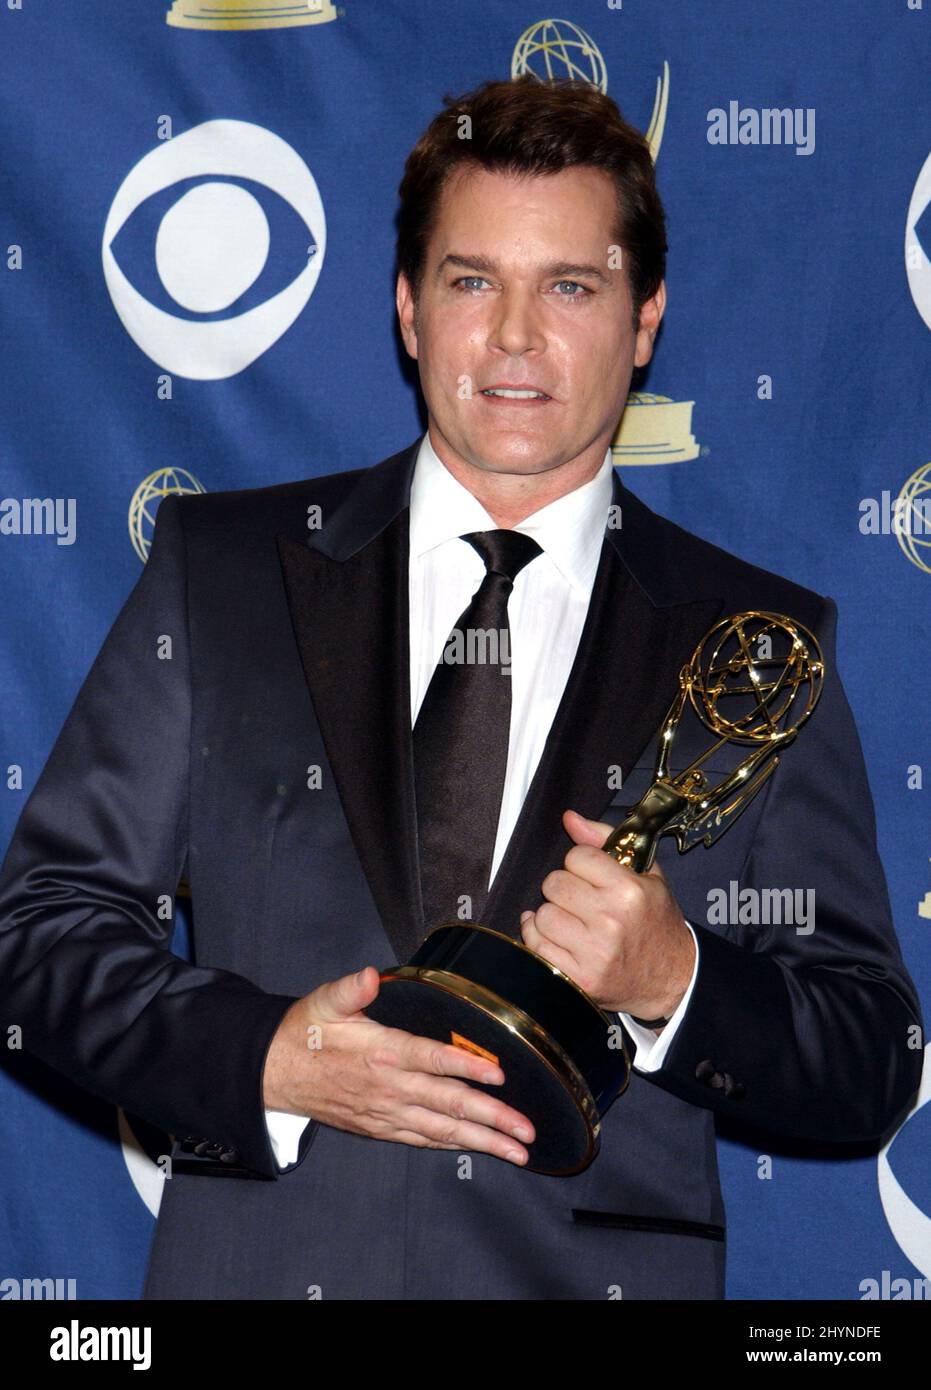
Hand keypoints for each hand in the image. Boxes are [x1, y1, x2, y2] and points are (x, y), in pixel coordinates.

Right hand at [262, 966, 534, 1164]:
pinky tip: (478, 1148)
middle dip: (492, 1118)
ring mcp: (387, 1113)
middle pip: (449, 1105)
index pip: (432, 1061)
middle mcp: (389, 1087)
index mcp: (381, 1052)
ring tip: (517, 1151)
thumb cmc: (305, 1032)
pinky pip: (423, 1140)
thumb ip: (352, 988)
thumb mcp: (324, 1001)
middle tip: (526, 1130)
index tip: (500, 1076)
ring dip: (483, 1141)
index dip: (468, 1068)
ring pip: (442, 1131)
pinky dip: (453, 1145)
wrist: (275, 1074)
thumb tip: (372, 975)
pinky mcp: (381, 1127)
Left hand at [519, 809, 694, 1018]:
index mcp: (630, 891)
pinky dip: (539, 938)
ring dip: (552, 915)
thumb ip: (605, 840)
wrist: (673, 978)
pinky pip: (537, 946)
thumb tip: (569, 818)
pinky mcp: (579, 978)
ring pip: (542, 915)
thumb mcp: (646, 874)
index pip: (576, 856)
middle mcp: (611, 920)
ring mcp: (594, 952)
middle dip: (563, 887)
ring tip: (572, 920)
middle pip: (553, 884)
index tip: (590, 875)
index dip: (580, 863)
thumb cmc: (657, 922)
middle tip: (580, 899)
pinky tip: (555, 936)